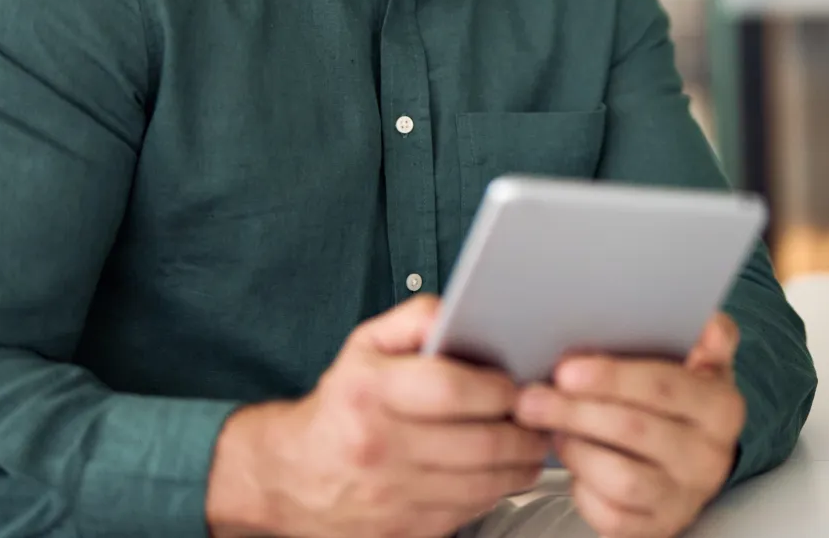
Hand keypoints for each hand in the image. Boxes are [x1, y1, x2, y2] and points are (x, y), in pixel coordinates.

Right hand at [206, 296, 548, 537]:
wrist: (289, 476)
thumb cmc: (341, 405)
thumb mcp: (365, 346)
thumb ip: (417, 319)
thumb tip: (461, 312)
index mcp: (370, 393)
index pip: (453, 391)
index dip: (498, 389)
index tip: (514, 386)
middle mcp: (379, 447)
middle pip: (482, 444)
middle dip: (525, 430)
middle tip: (538, 416)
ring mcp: (392, 496)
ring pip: (486, 485)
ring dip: (521, 464)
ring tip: (527, 443)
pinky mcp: (404, 531)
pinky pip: (471, 511)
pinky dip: (495, 491)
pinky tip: (498, 470)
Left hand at [513, 313, 745, 537]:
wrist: (693, 465)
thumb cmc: (683, 406)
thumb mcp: (703, 367)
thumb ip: (709, 338)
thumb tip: (709, 320)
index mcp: (722, 408)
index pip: (664, 387)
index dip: (612, 377)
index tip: (566, 369)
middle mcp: (709, 457)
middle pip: (634, 430)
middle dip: (575, 411)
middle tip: (533, 399)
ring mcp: (684, 498)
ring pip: (620, 477)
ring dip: (577, 450)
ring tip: (556, 429)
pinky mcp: (657, 528)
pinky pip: (610, 515)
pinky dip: (581, 488)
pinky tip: (573, 463)